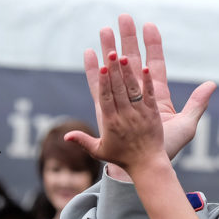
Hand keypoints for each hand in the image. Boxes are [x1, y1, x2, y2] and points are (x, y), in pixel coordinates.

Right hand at [66, 51, 165, 172]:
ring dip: (128, 72)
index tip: (101, 68)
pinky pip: (149, 96)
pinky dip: (147, 82)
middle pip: (118, 89)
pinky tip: (145, 68)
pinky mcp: (153, 114)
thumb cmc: (122, 158)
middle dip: (114, 70)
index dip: (103, 82)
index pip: (105, 98)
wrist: (147, 166)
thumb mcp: (99, 151)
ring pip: (132, 90)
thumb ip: (83, 140)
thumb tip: (65, 136)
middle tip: (111, 52)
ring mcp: (139, 114)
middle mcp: (125, 116)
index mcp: (110, 122)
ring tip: (123, 56)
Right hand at [82, 14, 215, 161]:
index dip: (152, 46)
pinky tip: (93, 54)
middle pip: (131, 62)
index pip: (153, 65)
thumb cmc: (166, 148)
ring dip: (110, 50)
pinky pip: (102, 89)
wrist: (147, 167)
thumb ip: (198, 104)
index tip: (149, 26)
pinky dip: (97, 71)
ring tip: (104, 30)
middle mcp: (137, 96)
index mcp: (155, 96)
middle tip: (122, 18)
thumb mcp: (187, 125)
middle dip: (127, 39)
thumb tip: (212, 84)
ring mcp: (122, 102)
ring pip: (115, 71)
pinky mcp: (109, 112)